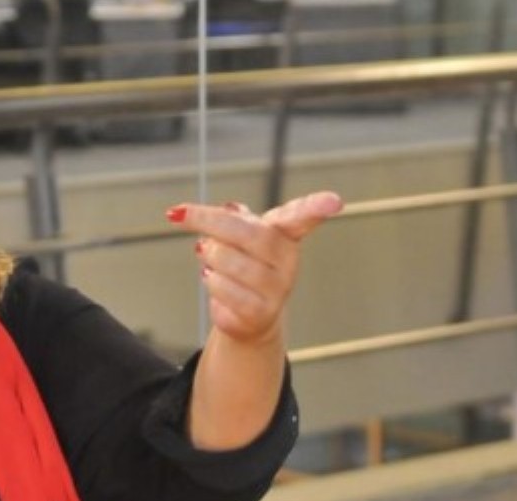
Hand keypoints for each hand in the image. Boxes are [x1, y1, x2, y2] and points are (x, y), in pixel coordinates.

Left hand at [167, 191, 342, 343]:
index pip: (302, 217)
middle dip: (210, 222)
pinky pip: (224, 288)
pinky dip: (210, 281)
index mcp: (285, 234)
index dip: (316, 208)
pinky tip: (213, 279)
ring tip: (208, 258)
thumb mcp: (239, 234)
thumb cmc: (244, 263)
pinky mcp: (261, 312)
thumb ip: (234, 217)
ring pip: (230, 261)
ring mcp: (277, 288)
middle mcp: (287, 260)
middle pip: (250, 234)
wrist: (249, 315)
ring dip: (207, 256)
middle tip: (181, 215)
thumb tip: (228, 208)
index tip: (335, 202)